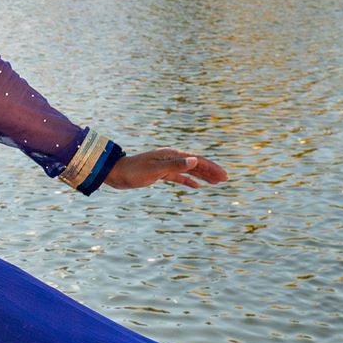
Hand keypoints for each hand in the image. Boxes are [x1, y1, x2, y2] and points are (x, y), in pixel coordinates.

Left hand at [104, 147, 226, 190]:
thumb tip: (194, 161)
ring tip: (216, 183)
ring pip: (189, 171)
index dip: (212, 167)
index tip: (224, 175)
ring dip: (203, 176)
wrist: (116, 173)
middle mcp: (171, 158)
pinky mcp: (161, 173)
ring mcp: (166, 165)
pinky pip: (179, 177)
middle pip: (196, 164)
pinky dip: (189, 182)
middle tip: (226, 179)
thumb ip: (175, 165)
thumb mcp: (155, 170)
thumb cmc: (133, 171)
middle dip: (211, 171)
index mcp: (172, 155)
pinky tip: (197, 187)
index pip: (197, 160)